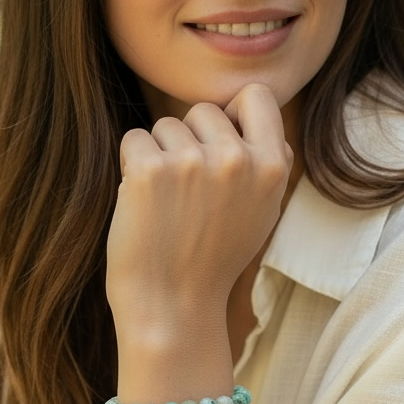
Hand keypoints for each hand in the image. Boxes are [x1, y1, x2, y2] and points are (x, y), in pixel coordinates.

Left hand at [105, 83, 293, 337]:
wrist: (173, 307)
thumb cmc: (215, 260)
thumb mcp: (264, 213)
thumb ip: (268, 163)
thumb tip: (258, 116)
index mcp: (272, 166)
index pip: (257, 96)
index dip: (235, 113)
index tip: (219, 143)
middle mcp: (237, 158)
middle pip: (203, 110)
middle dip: (190, 139)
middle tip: (187, 189)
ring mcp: (192, 162)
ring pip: (165, 125)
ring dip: (159, 154)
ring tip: (166, 202)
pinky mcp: (149, 170)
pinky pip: (134, 139)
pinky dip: (131, 165)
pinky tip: (142, 202)